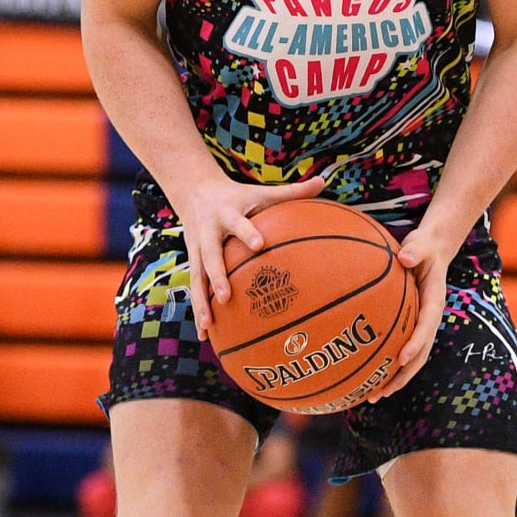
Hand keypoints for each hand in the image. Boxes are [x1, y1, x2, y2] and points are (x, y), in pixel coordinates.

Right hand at [175, 174, 326, 340]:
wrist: (195, 192)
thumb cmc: (239, 196)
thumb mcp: (261, 192)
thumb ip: (292, 191)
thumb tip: (324, 181)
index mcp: (227, 214)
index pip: (238, 223)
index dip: (247, 232)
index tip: (259, 244)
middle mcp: (208, 233)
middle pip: (210, 256)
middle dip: (217, 276)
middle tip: (227, 297)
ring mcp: (196, 249)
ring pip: (197, 278)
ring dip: (201, 302)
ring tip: (208, 326)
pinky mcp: (192, 262)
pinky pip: (195, 288)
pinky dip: (199, 310)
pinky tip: (204, 335)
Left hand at [365, 221, 464, 403]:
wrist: (431, 250)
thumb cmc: (423, 247)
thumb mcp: (422, 244)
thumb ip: (415, 250)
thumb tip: (404, 257)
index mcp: (434, 301)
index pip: (427, 325)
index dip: (416, 343)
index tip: (402, 357)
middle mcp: (429, 318)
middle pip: (420, 353)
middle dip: (403, 375)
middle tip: (383, 391)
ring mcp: (420, 325)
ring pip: (412, 358)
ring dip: (395, 378)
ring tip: (373, 396)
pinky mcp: (410, 325)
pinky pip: (399, 348)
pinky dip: (387, 365)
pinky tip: (366, 376)